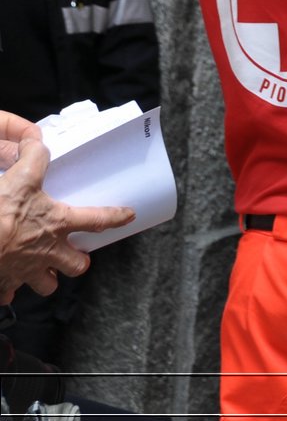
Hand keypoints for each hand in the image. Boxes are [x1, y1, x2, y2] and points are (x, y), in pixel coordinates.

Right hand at [0, 119, 134, 303]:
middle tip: (73, 254)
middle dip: (77, 262)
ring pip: (48, 285)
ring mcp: (27, 272)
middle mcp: (48, 252)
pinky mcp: (5, 284)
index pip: (97, 219)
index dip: (115, 217)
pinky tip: (7, 281)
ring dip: (47, 278)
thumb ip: (34, 158)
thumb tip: (37, 140)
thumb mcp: (20, 179)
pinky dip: (9, 288)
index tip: (128, 216)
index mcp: (57, 224)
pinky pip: (11, 293)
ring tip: (43, 269)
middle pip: (77, 266)